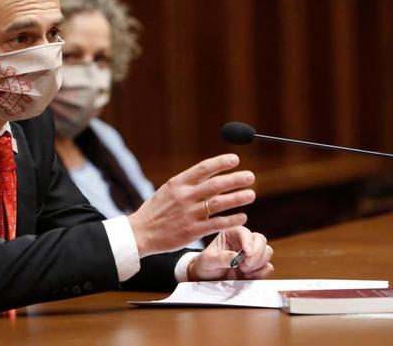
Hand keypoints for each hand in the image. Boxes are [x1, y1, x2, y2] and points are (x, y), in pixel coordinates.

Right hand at [128, 154, 255, 256]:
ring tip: (251, 194)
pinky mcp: (192, 231)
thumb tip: (209, 174)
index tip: (235, 159)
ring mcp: (189, 214)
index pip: (203, 168)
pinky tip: (242, 216)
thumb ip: (187, 183)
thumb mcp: (168, 190)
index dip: (221, 162)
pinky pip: (217, 224)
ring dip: (237, 198)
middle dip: (235, 179)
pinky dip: (231, 219)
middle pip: (216, 184)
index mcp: (178, 183)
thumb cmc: (156, 210)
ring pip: (219, 203)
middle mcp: (184, 196)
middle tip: (250, 176)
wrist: (141, 232)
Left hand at [187, 226, 273, 280]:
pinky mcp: (257, 267)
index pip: (245, 232)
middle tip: (246, 264)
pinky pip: (268, 267)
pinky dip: (260, 273)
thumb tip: (237, 258)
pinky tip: (247, 276)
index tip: (247, 253)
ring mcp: (252, 254)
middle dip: (257, 253)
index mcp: (231, 233)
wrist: (206, 279)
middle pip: (261, 239)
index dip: (248, 241)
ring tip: (242, 270)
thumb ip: (221, 258)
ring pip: (267, 252)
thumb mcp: (208, 261)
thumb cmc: (205, 265)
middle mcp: (244, 241)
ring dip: (258, 263)